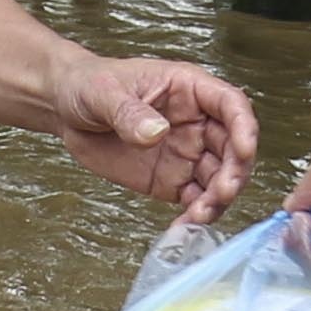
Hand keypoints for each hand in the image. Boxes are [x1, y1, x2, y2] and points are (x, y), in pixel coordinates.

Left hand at [51, 53, 257, 221]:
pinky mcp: (173, 180)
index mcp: (189, 90)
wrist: (65, 110)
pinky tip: (186, 226)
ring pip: (218, 178)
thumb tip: (157, 132)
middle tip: (223, 192)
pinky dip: (195, 214)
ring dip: (218, 199)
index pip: (231, 104)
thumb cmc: (90, 84)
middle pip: (233, 148)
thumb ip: (130, 112)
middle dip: (234, 172)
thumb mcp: (104, 92)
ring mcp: (187, 153)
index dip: (244, 126)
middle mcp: (196, 123)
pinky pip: (195, 199)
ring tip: (200, 214)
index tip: (245, 149)